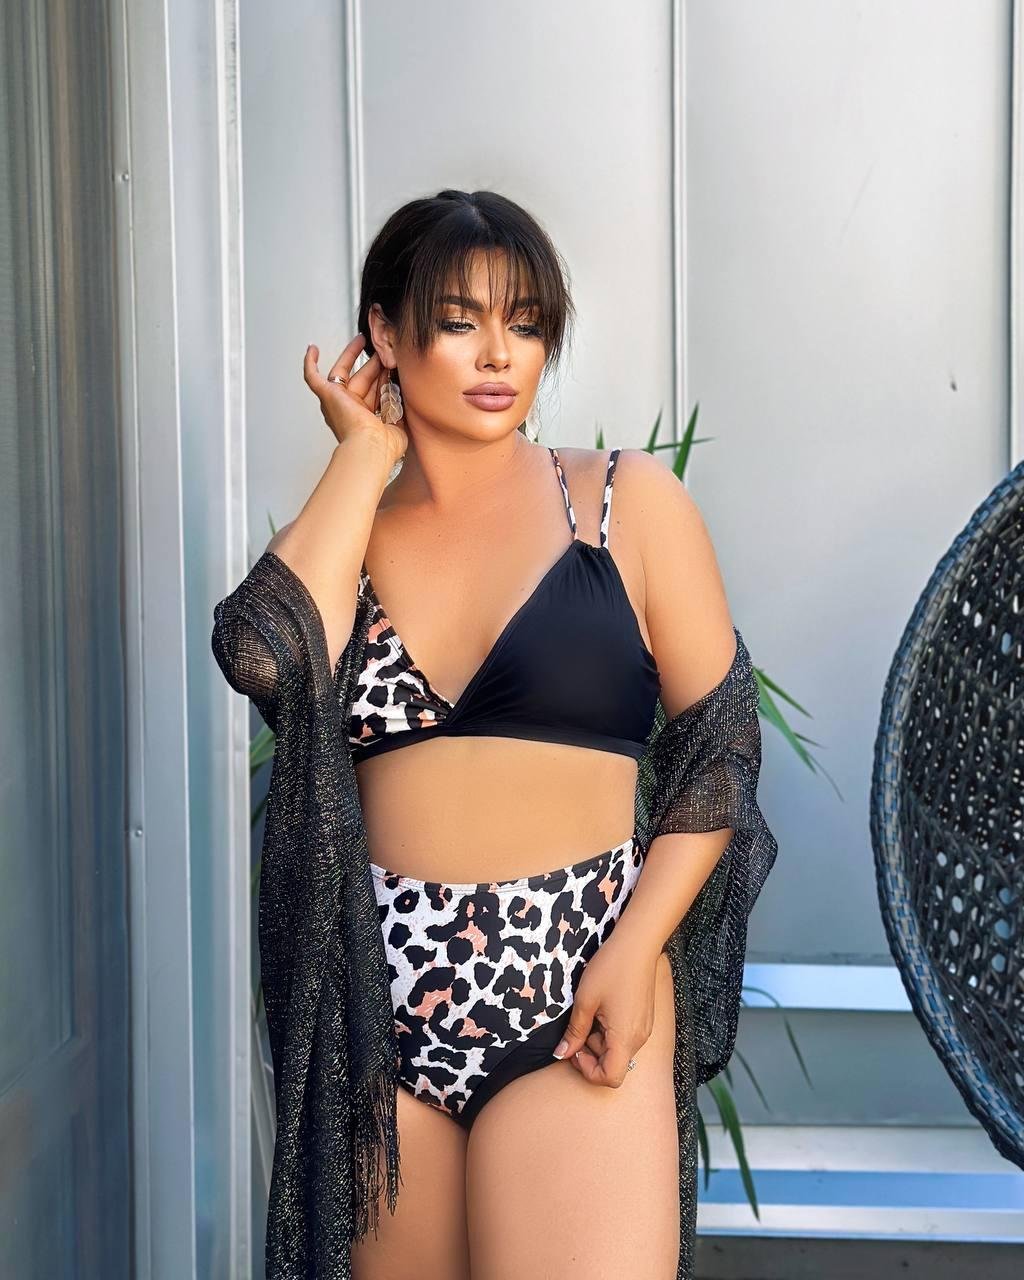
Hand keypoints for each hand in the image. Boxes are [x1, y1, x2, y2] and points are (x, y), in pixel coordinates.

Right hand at [303, 335, 408, 467]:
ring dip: (352, 354)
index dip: (383, 378)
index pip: (375, 391)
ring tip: (365, 339)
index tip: (392, 367)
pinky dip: (310, 363)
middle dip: (372, 363)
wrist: (371, 448)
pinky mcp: (328, 396)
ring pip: (343, 373)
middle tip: (382, 350)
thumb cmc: (384, 446)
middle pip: (361, 379)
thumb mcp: (400, 424)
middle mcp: (350, 410)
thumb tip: (405, 395)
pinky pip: (313, 377)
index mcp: (367, 419)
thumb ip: (401, 410)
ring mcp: (337, 402)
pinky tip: (313, 349)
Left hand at [554, 932, 659, 1086]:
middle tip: (578, 1027)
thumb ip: (574, 1032)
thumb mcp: (585, 1001)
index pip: (610, 1078)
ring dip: (599, 1039)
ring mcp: (644, 1029)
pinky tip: (602, 1007)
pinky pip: (625, 1036)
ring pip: (618, 1049)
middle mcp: (639, 1039)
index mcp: (625, 1038)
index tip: (575, 1049)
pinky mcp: (644, 1019)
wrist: (637, 944)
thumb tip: (562, 1053)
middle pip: (613, 1064)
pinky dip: (610, 1030)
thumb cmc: (611, 968)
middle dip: (591, 1052)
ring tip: (590, 1012)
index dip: (588, 1070)